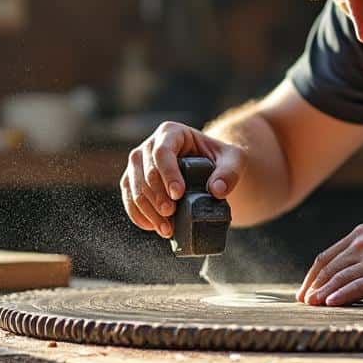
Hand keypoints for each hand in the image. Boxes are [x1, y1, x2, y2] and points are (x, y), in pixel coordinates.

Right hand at [119, 122, 245, 238]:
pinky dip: (139, 215)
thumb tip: (217, 191)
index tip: (178, 194)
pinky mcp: (134, 181)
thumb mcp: (233, 160)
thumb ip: (229, 172)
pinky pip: (129, 198)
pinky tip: (153, 227)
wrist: (209, 166)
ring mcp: (139, 163)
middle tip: (171, 215)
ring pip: (133, 186)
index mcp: (171, 133)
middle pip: (145, 171)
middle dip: (157, 196)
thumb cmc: (220, 158)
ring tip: (166, 229)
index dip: (167, 174)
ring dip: (147, 210)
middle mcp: (149, 145)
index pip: (162, 152)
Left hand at [297, 223, 362, 305]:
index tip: (307, 289)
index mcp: (361, 234)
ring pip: (337, 278)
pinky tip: (329, 305)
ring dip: (321, 293)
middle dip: (313, 286)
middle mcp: (362, 244)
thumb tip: (354, 271)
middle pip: (327, 267)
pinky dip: (338, 296)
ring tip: (310, 306)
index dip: (313, 275)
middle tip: (303, 302)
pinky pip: (353, 288)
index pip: (327, 256)